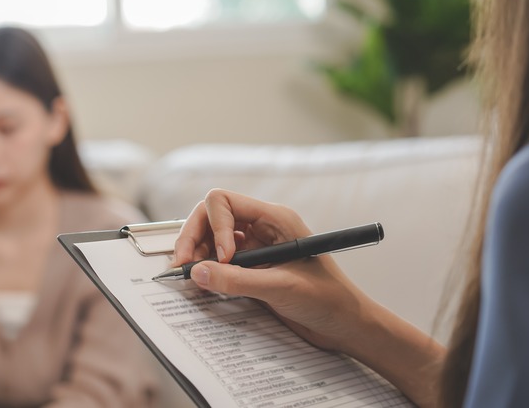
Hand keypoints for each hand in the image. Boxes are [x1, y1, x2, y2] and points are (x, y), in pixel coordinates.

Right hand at [172, 189, 374, 352]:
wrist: (346, 325)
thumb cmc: (329, 299)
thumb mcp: (281, 287)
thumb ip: (238, 280)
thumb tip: (198, 272)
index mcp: (275, 219)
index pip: (225, 202)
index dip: (214, 227)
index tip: (221, 258)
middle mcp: (262, 227)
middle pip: (211, 217)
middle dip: (193, 237)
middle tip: (182, 265)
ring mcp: (256, 247)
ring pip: (211, 238)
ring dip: (197, 254)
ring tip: (190, 276)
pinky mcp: (252, 267)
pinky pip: (219, 260)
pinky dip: (207, 269)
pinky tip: (204, 283)